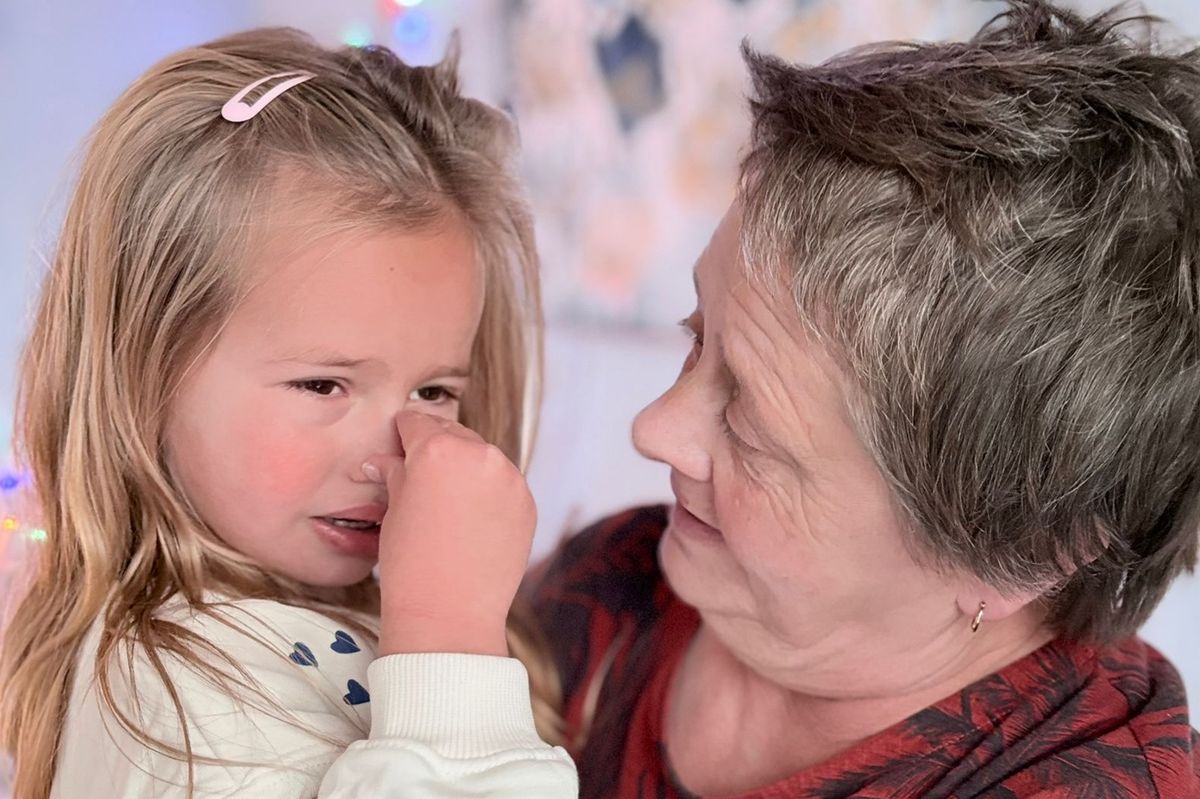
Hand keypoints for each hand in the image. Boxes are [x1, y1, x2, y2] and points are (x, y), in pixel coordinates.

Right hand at [364, 410, 535, 656]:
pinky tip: (472, 518)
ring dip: (466, 467)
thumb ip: (396, 474)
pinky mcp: (527, 503)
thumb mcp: (394, 511)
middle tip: (421, 472)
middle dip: (437, 447)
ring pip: (483, 457)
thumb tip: (384, 460)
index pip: (418, 422)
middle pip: (454, 434)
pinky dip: (488, 491)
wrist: (450, 612)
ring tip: (447, 499)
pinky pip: (504, 484)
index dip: (404, 432)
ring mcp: (509, 478)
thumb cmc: (411, 563)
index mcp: (438, 449)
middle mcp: (480, 455)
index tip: (399, 441)